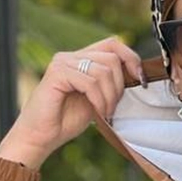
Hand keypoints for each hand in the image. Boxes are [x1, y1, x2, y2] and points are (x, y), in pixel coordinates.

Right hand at [0, 36, 147, 165]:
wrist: (40, 136)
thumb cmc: (66, 121)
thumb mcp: (96, 99)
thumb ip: (109, 85)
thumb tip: (136, 76)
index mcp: (80, 59)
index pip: (113, 44)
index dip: (131, 58)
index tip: (140, 80)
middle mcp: (70, 56)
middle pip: (111, 58)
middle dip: (119, 86)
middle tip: (112, 108)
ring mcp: (62, 62)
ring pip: (103, 70)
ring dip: (109, 97)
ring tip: (104, 113)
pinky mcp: (57, 73)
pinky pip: (90, 81)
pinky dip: (99, 99)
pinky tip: (97, 112)